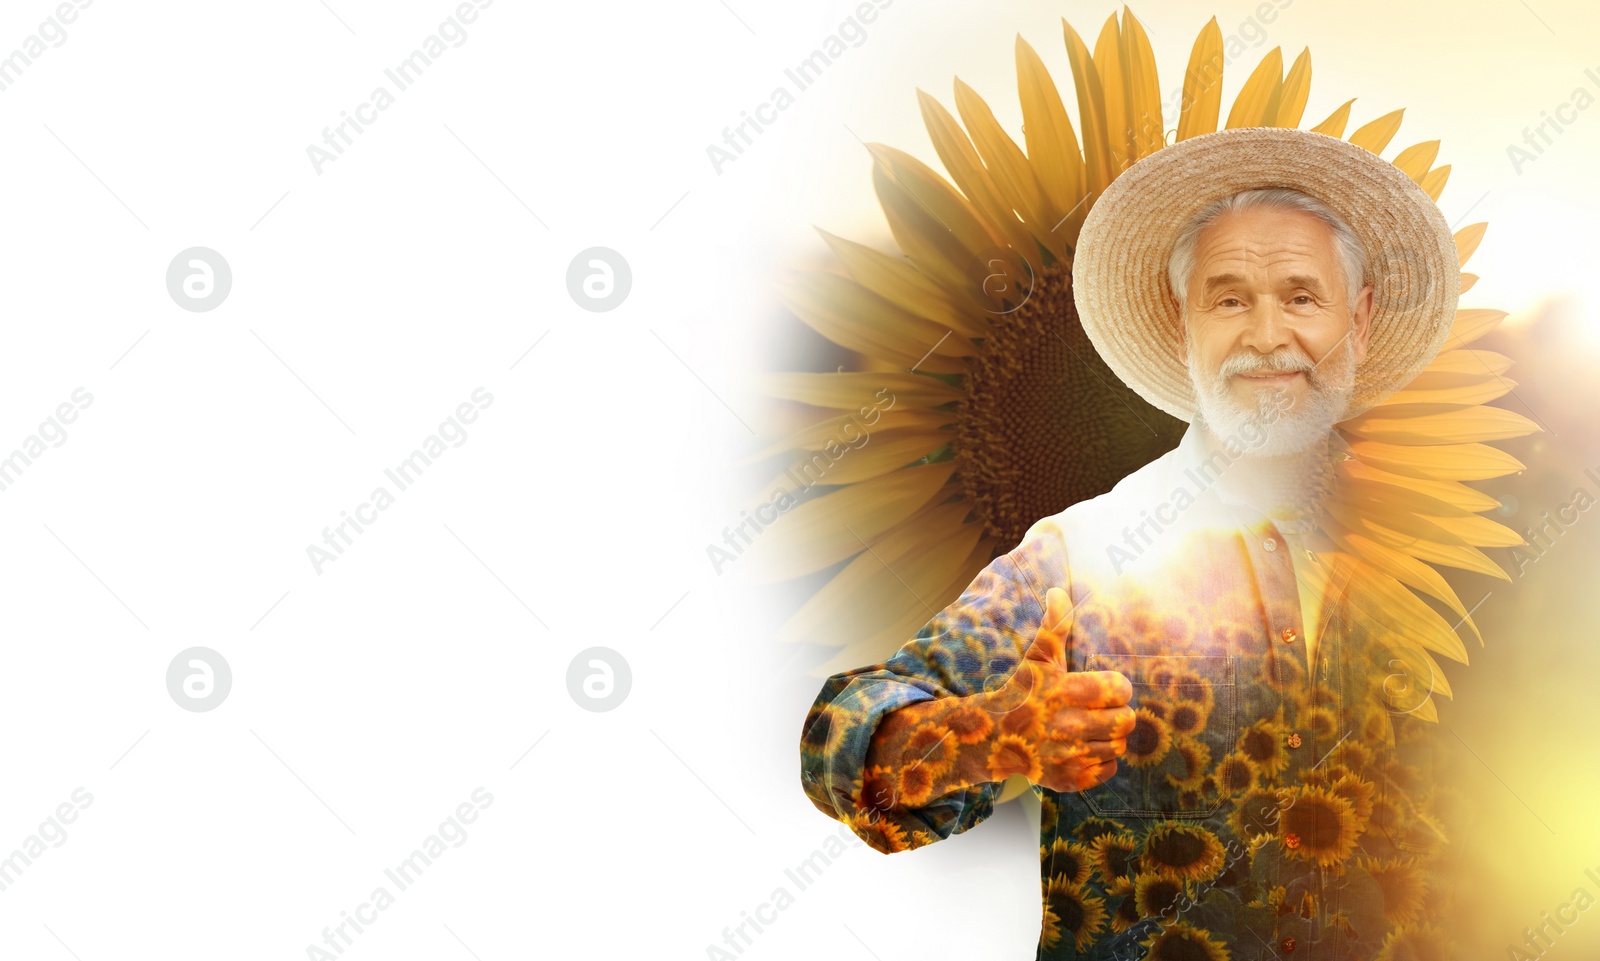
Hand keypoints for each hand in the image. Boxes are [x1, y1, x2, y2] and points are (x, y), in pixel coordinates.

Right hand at [983, 587, 1134, 791]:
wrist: (991, 737)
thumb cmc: (1021, 692)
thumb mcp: (1037, 657)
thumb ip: (1054, 625)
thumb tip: (1059, 590)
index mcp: (1066, 691)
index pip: (1121, 690)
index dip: (1115, 687)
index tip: (1101, 688)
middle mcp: (1069, 726)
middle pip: (1127, 720)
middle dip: (1116, 713)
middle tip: (1097, 710)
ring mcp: (1070, 755)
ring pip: (1119, 746)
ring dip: (1109, 738)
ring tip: (1089, 729)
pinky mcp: (1069, 779)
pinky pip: (1108, 770)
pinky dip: (1101, 761)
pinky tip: (1084, 749)